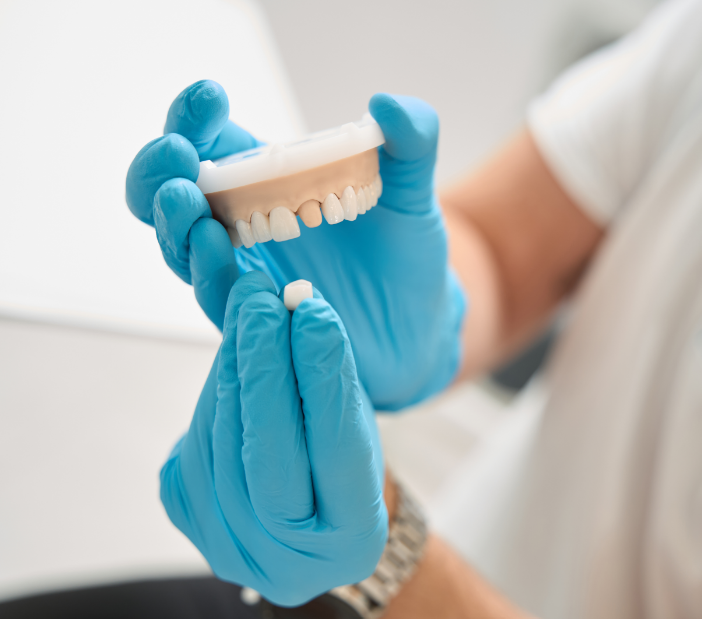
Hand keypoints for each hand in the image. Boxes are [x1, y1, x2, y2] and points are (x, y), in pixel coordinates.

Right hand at [126, 80, 465, 409]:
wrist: (420, 325)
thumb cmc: (406, 254)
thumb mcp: (413, 193)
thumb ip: (412, 141)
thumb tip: (387, 103)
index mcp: (270, 180)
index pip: (213, 142)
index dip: (196, 118)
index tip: (210, 98)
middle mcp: (244, 224)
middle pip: (173, 193)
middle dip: (160, 171)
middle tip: (177, 154)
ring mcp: (245, 272)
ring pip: (182, 247)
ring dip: (175, 222)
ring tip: (185, 199)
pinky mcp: (257, 319)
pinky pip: (219, 297)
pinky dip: (210, 272)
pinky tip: (216, 247)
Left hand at [160, 271, 387, 605]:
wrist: (311, 518)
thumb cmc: (345, 465)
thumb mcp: (358, 429)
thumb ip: (331, 381)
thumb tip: (296, 309)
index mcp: (350, 542)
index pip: (336, 452)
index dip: (324, 379)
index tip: (315, 315)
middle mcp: (287, 561)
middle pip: (266, 456)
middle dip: (263, 367)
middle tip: (263, 299)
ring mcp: (230, 547)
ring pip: (221, 443)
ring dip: (232, 366)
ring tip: (248, 307)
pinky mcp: (190, 518)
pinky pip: (195, 443)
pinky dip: (216, 390)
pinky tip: (233, 351)